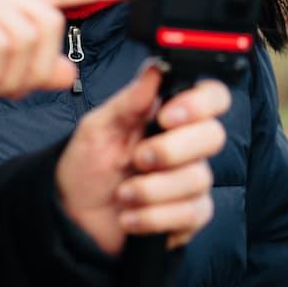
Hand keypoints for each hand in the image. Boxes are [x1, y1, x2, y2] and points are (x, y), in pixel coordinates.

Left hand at [56, 65, 230, 255]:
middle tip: (137, 159)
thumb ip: (129, 101)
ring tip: (123, 195)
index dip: (200, 104)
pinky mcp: (189, 216)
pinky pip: (190, 214)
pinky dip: (153, 217)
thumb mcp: (97, 128)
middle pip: (214, 136)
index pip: (212, 97)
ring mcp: (190, 181)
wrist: (74, 217)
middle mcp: (186, 146)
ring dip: (151, 190)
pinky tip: (130, 218)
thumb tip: (155, 68)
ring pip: (198, 179)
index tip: (167, 117)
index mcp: (168, 116)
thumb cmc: (86, 168)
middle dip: (171, 150)